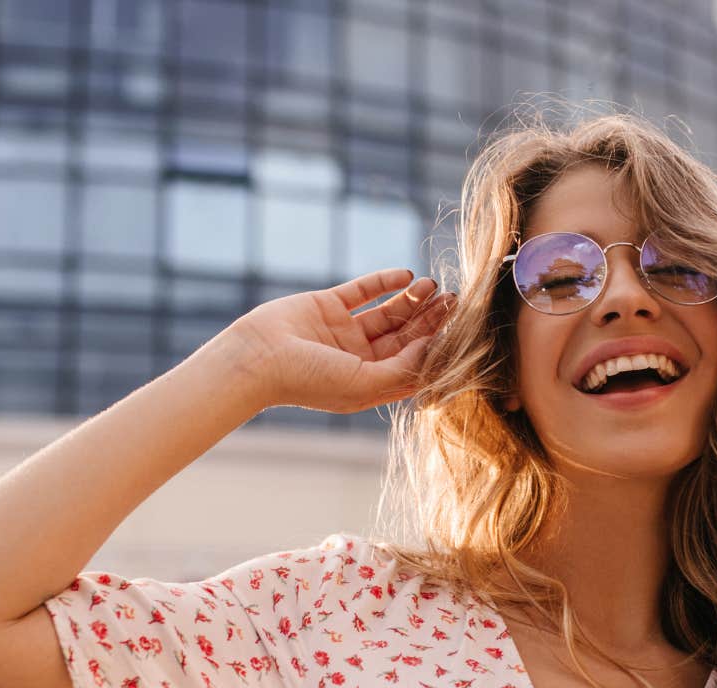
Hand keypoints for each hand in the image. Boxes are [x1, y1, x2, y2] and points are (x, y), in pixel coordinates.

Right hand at [225, 268, 457, 412]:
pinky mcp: (328, 305)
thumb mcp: (363, 383)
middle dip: (430, 319)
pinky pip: (363, 290)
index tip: (461, 332)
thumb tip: (433, 348)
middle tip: (455, 300)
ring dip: (412, 299)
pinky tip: (405, 275)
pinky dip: (384, 281)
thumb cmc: (307, 380)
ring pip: (388, 312)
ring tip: (433, 284)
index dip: (436, 349)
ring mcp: (344, 332)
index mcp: (369, 383)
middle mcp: (359, 358)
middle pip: (405, 337)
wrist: (256, 359)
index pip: (412, 364)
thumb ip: (401, 370)